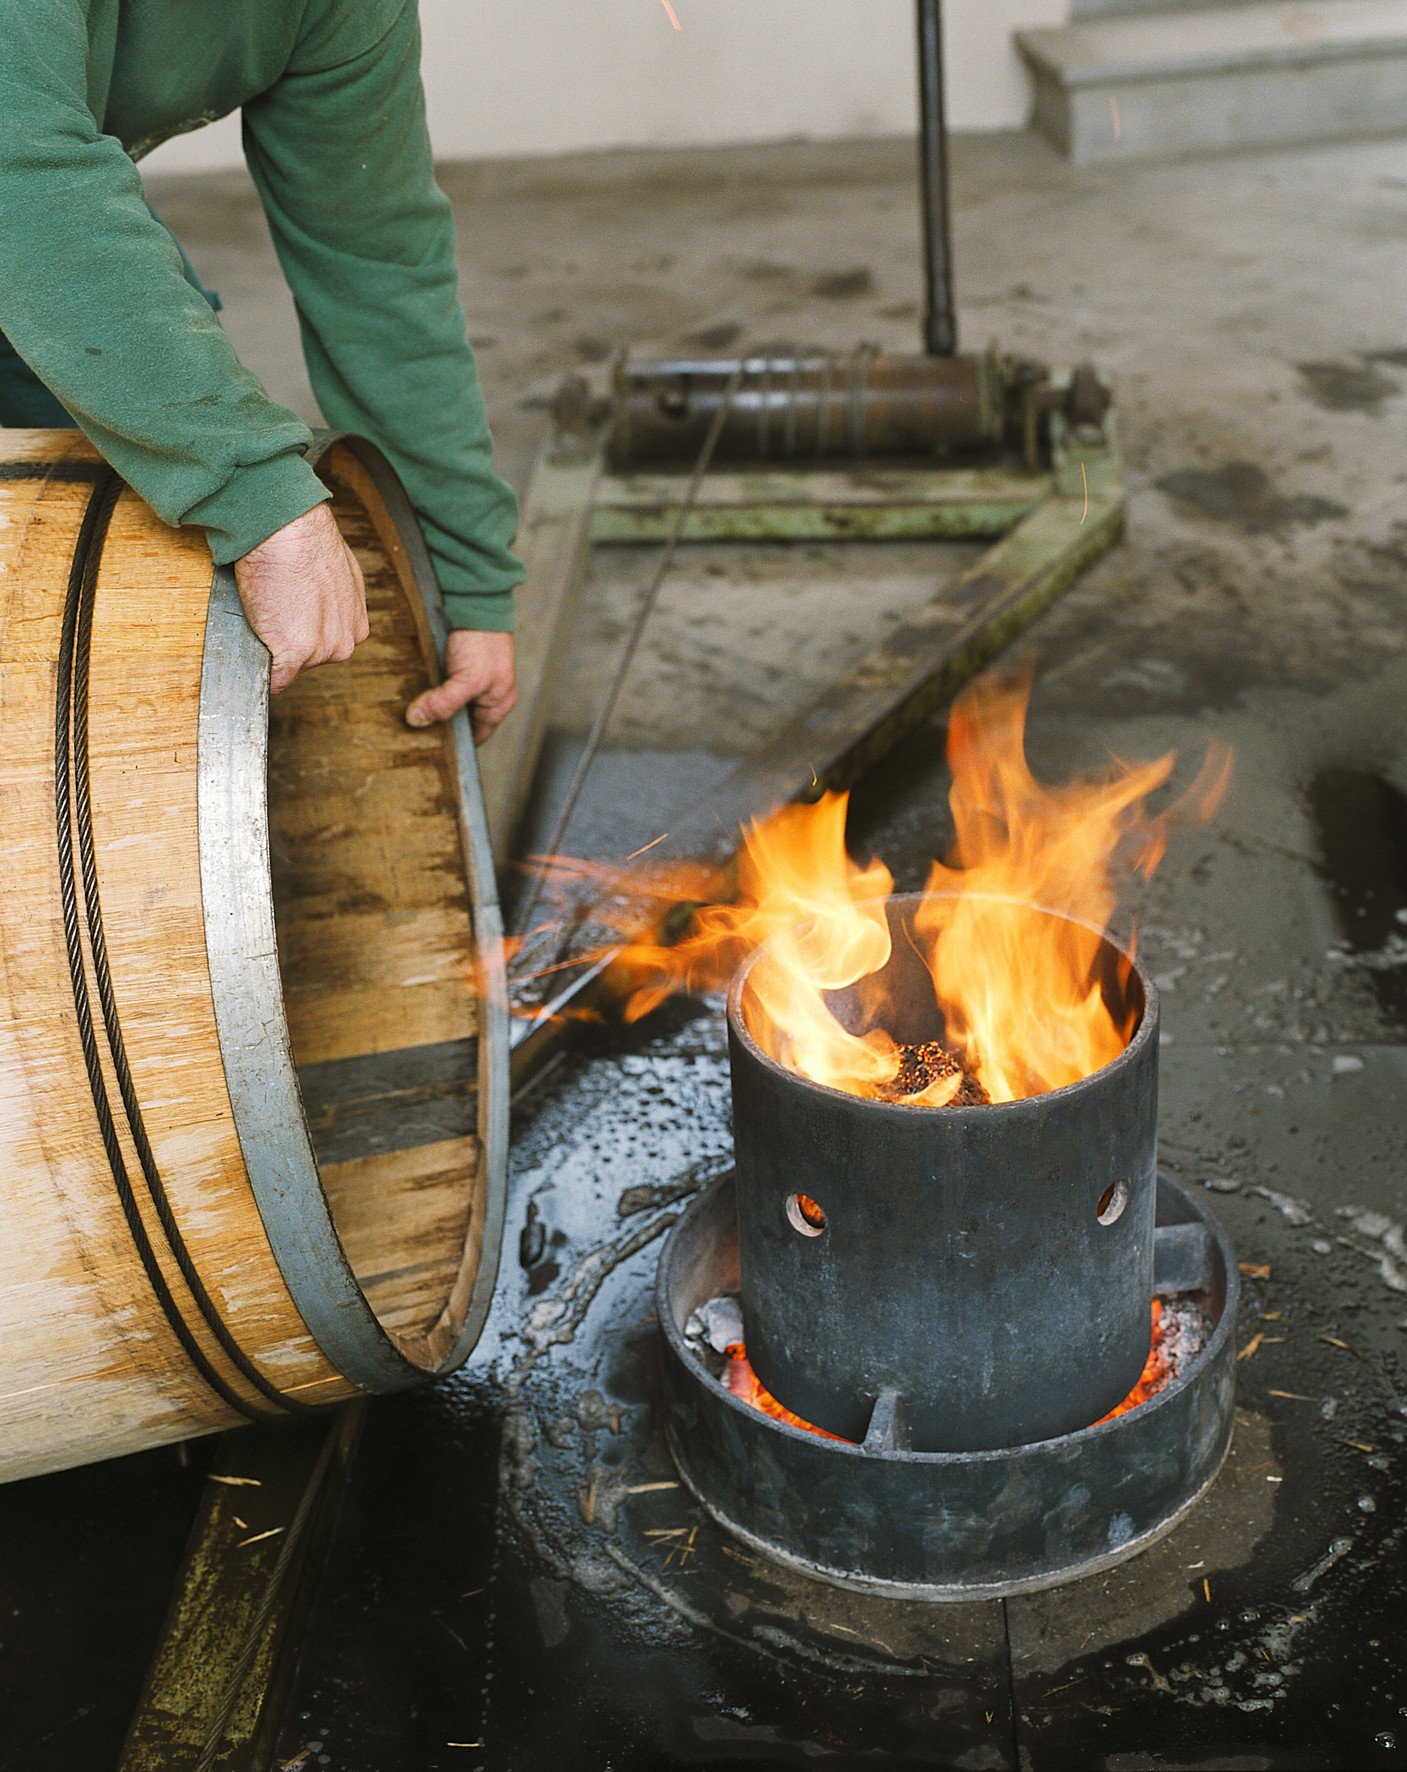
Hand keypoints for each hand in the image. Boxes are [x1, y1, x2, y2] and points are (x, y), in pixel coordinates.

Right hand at [233, 503, 368, 693]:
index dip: (301, 633)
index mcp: (356, 627)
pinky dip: (259, 673)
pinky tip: (252, 653)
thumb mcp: (336, 575)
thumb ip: (331, 601)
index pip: (324, 647)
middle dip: (287, 643)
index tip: (288, 618)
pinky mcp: (295, 654)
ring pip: (289, 669)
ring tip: (265, 614)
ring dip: (271, 650)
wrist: (288, 531)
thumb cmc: (304, 542)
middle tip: (274, 612)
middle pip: (308, 661)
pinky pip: (274, 680)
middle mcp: (344, 643)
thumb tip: (316, 605)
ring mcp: (321, 651)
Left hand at [406, 629, 517, 745]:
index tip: (429, 746)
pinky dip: (428, 689)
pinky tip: (413, 691)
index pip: (475, 737)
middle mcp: (486, 696)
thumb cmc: (483, 643)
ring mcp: (472, 680)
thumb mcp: (467, 681)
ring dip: (431, 706)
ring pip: (448, 703)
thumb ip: (444, 704)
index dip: (455, 743)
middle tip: (413, 730)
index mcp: (498, 705)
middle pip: (459, 720)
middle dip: (439, 724)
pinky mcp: (457, 666)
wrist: (476, 603)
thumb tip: (417, 720)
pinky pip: (441, 686)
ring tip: (409, 712)